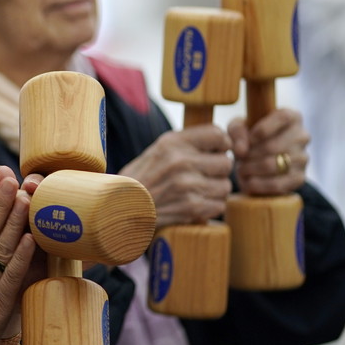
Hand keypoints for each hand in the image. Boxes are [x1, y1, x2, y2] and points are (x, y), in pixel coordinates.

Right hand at [118, 125, 232, 228]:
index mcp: (172, 142)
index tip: (214, 153)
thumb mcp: (157, 152)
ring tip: (194, 193)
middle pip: (226, 162)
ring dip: (213, 192)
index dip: (222, 145)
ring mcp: (187, 184)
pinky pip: (219, 205)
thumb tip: (224, 140)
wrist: (118, 210)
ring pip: (225, 186)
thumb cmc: (140, 181)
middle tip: (201, 177)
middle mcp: (180, 160)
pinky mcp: (191, 207)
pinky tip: (192, 206)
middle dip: (216, 172)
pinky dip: (208, 208)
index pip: (218, 134)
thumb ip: (186, 144)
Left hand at [228, 108, 307, 194]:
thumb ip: (236, 131)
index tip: (249, 138)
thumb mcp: (238, 128)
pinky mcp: (299, 178)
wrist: (257, 164)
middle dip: (249, 154)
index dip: (263, 128)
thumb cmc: (248, 139)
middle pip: (273, 146)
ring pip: (272, 165)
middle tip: (240, 158)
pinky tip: (248, 180)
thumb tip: (241, 150)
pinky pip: (275, 184)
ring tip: (241, 168)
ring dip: (250, 169)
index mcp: (292, 117)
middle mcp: (302, 136)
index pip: (283, 117)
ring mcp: (303, 158)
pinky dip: (256, 183)